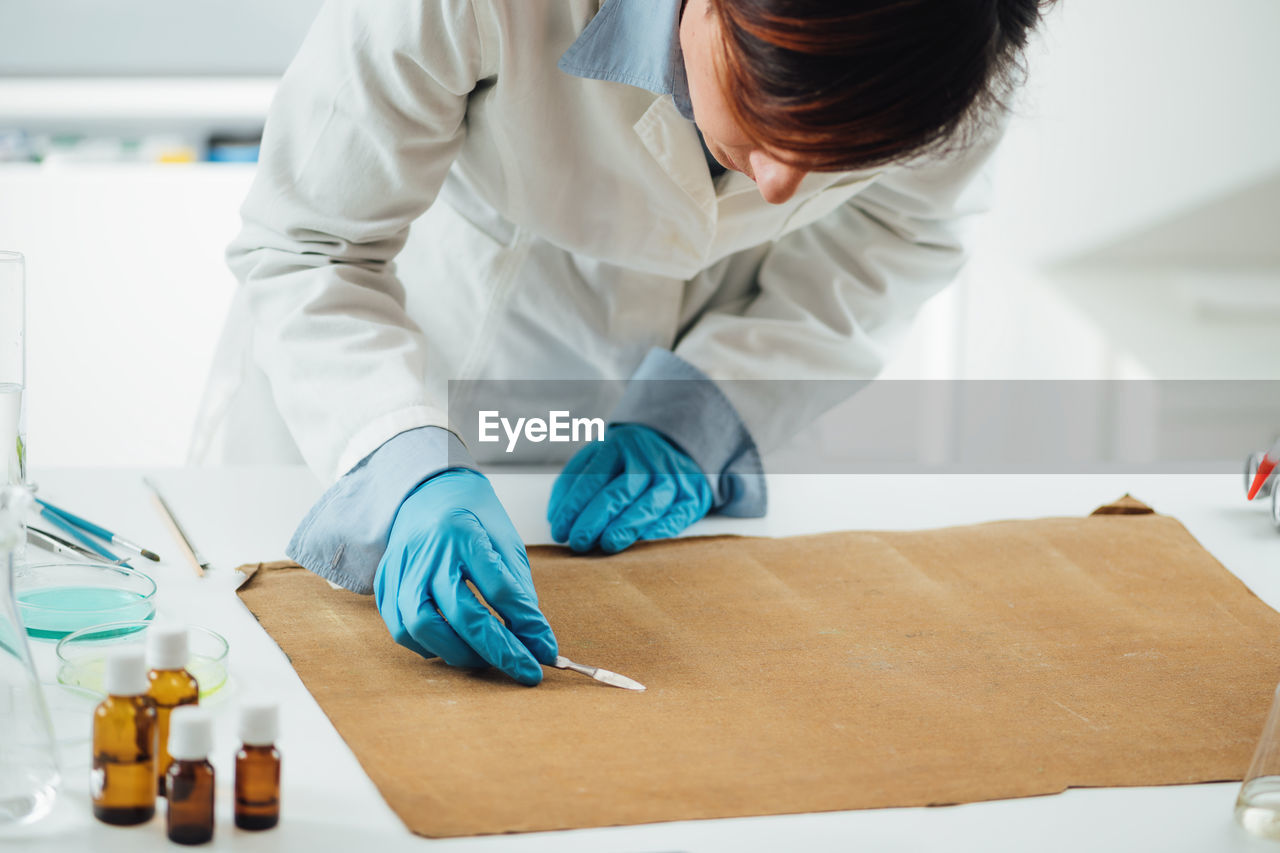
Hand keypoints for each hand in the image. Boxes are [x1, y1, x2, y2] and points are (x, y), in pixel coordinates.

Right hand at [375, 469, 556, 684]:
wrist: (426, 490)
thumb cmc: (471, 515)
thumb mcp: (505, 538)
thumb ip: (516, 585)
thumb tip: (531, 636)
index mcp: (464, 533)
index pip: (500, 589)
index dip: (526, 625)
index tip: (546, 650)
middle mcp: (428, 551)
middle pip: (461, 614)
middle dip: (498, 651)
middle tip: (525, 669)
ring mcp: (401, 568)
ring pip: (421, 626)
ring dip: (458, 653)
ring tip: (487, 658)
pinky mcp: (384, 581)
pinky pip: (400, 627)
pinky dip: (428, 646)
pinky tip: (452, 645)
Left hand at [548, 424, 712, 553]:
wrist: (674, 445)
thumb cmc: (624, 461)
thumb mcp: (597, 457)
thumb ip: (573, 482)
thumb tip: (554, 517)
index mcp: (618, 446)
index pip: (591, 480)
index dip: (573, 508)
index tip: (559, 531)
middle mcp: (647, 460)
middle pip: (619, 492)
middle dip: (595, 520)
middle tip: (578, 543)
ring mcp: (672, 477)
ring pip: (648, 505)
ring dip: (626, 528)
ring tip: (606, 545)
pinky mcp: (693, 496)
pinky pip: (677, 516)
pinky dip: (659, 531)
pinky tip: (642, 543)